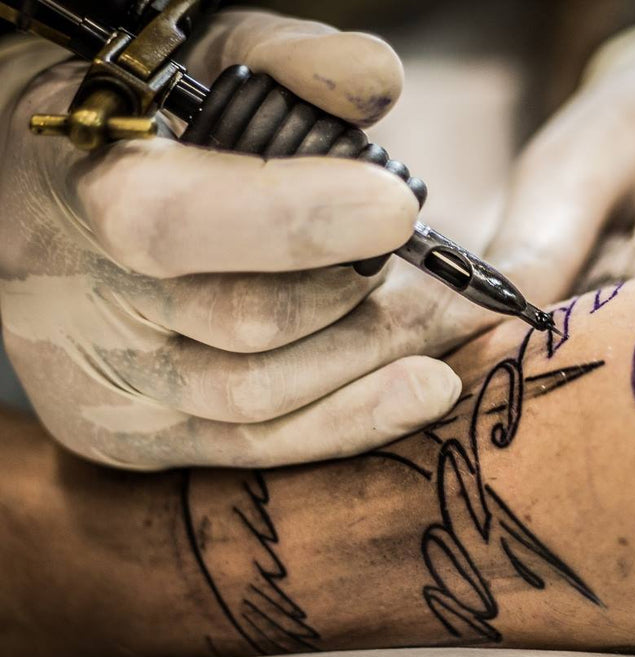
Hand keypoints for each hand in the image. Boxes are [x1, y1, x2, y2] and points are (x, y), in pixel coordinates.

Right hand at [0, 12, 462, 469]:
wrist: (33, 201)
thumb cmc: (130, 122)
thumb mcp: (190, 60)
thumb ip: (281, 58)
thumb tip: (377, 78)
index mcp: (79, 187)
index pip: (179, 221)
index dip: (298, 219)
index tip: (396, 206)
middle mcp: (75, 298)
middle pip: (243, 323)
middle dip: (355, 290)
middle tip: (401, 250)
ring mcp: (101, 380)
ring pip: (257, 399)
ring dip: (367, 355)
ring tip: (424, 311)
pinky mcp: (131, 437)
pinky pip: (255, 449)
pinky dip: (353, 419)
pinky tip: (425, 388)